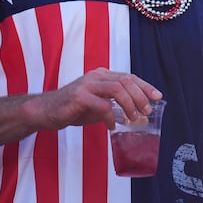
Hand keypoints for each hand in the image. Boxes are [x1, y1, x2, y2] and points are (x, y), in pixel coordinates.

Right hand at [27, 67, 162, 130]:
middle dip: (141, 96)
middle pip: (127, 81)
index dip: (145, 86)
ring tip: (133, 118)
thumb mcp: (97, 105)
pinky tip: (111, 126)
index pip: (129, 77)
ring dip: (130, 104)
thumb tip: (136, 115)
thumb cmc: (72, 108)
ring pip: (118, 89)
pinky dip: (111, 117)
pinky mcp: (79, 97)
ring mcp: (87, 85)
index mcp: (102, 75)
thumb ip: (114, 105)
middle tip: (147, 111)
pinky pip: (103, 106)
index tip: (158, 96)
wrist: (44, 111)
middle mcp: (96, 76)